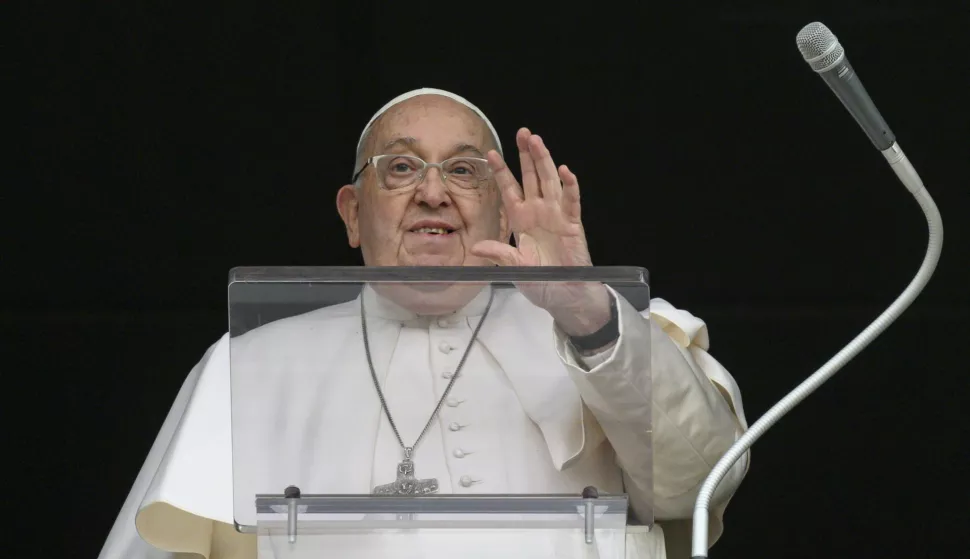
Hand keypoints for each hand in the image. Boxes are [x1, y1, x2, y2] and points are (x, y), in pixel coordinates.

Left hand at [470, 128, 610, 335]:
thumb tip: (477, 247)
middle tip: (522, 132)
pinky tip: (565, 171)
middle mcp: (538, 212)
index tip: (489, 153)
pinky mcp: (573, 224)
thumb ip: (499, 254)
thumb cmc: (541, 281)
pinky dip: (570, 186)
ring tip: (537, 141)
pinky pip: (571, 201)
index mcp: (521, 219)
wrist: (564, 296)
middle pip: (532, 177)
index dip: (501, 171)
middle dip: (526, 155)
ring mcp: (556, 216)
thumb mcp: (514, 267)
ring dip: (544, 161)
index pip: (510, 189)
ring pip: (550, 182)